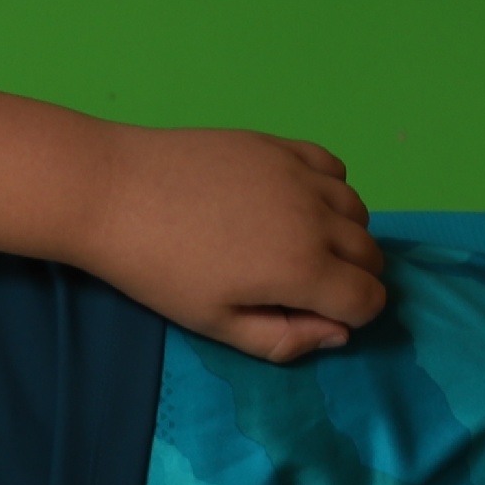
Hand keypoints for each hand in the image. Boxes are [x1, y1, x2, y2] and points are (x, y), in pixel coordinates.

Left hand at [80, 124, 388, 362]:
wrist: (113, 192)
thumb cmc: (158, 271)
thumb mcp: (215, 324)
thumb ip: (284, 338)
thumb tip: (339, 334)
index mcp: (303, 270)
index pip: (370, 299)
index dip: (353, 316)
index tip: (317, 315)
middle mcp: (317, 218)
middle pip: (371, 254)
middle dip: (353, 278)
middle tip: (305, 287)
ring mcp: (300, 174)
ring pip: (358, 209)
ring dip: (345, 233)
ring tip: (300, 245)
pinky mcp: (279, 145)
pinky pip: (333, 167)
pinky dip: (330, 189)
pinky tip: (297, 202)